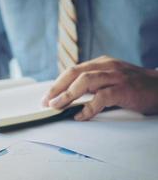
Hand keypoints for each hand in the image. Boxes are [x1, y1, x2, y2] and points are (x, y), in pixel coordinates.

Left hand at [42, 56, 157, 120]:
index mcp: (100, 63)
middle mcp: (106, 66)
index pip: (72, 71)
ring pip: (85, 81)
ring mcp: (115, 76)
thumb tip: (68, 98)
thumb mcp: (109, 80)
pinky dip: (89, 107)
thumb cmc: (133, 86)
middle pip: (74, 73)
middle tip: (46, 102)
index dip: (57, 84)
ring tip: (57, 107)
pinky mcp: (124, 88)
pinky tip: (80, 116)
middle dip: (57, 88)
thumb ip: (91, 85)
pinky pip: (101, 97)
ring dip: (67, 95)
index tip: (46, 97)